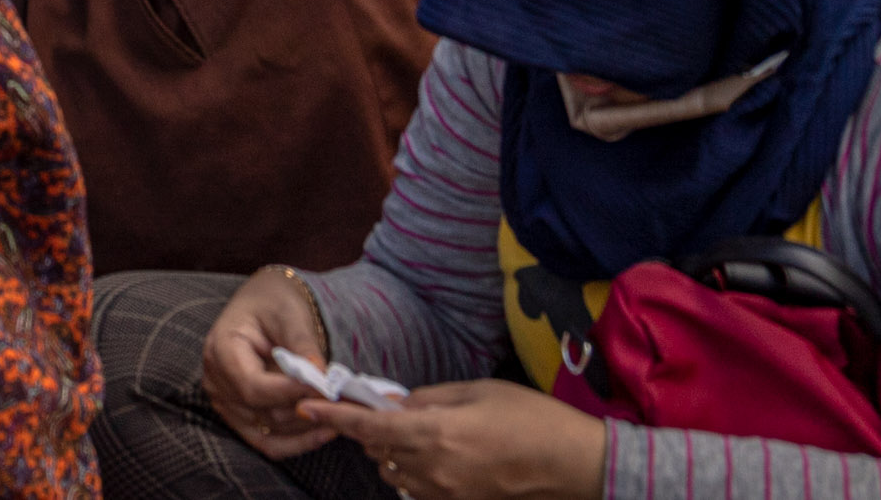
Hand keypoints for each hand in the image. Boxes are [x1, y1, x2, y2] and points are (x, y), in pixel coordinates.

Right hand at [197, 269, 337, 460]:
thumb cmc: (274, 302)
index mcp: (221, 348)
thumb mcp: (290, 315)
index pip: (252, 386)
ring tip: (340, 412)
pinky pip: (267, 442)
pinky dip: (296, 443)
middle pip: (263, 411)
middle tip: (343, 401)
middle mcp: (216, 381)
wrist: (263, 304)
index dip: (289, 393)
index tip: (325, 390)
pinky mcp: (240, 417)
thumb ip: (303, 346)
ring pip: (269, 431)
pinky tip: (324, 432)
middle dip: (306, 408)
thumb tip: (322, 379)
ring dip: (306, 426)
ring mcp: (225, 403)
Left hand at [315, 380, 607, 499]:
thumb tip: (394, 403)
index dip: (334, 418)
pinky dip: (416, 470)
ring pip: (396, 473)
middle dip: (372, 432)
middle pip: (378, 453)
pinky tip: (439, 453)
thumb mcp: (477, 391)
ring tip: (421, 431)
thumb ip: (429, 398)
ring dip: (394, 453)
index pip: (368, 428)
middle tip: (386, 410)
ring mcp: (446, 493)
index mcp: (435, 435)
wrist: (574, 465)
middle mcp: (433, 470)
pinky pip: (419, 489)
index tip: (306, 407)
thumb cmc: (531, 419)